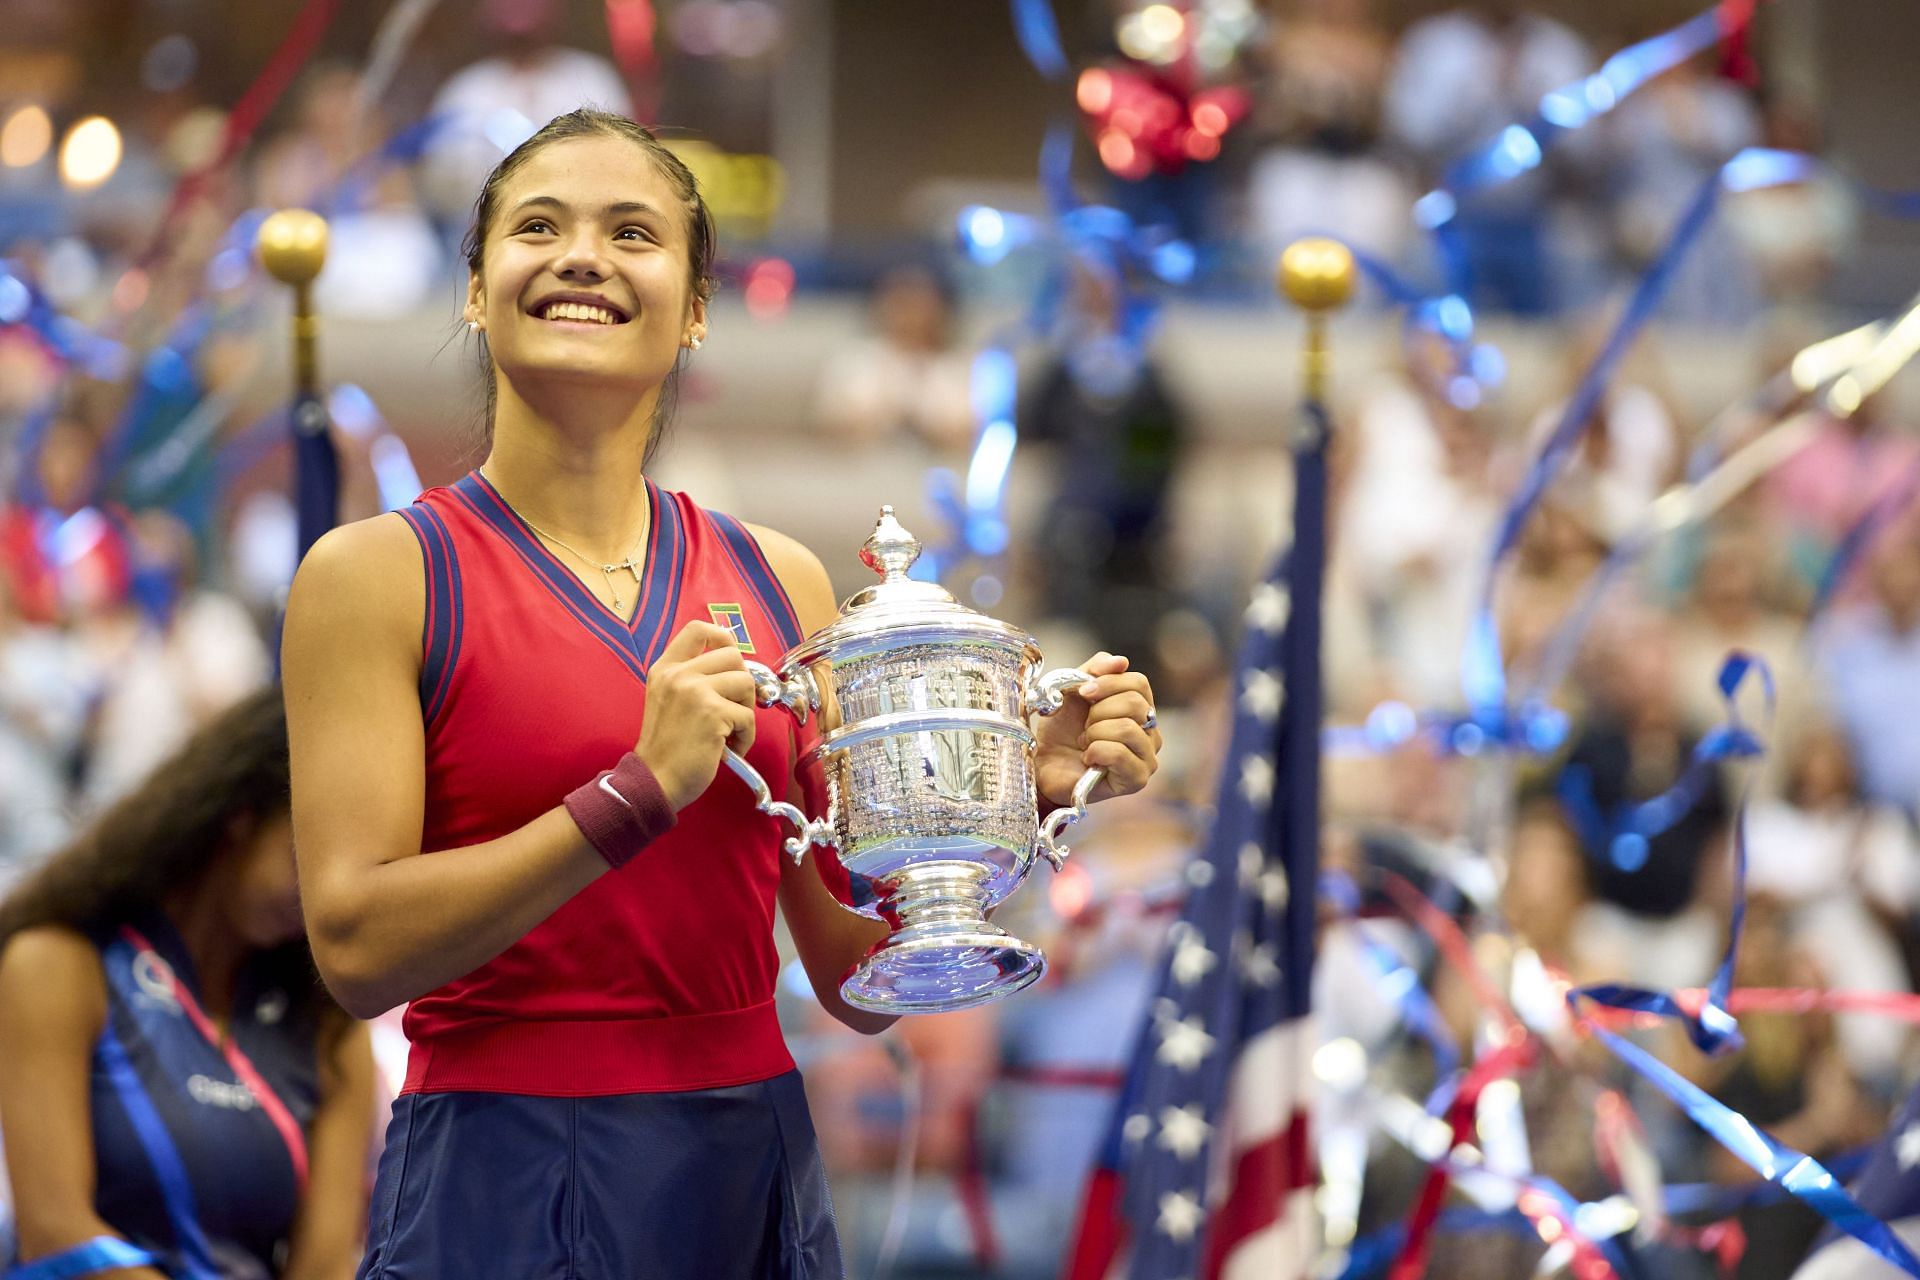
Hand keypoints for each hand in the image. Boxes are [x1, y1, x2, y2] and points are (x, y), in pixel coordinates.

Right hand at [635, 621, 757, 810]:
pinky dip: (746, 737)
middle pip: (733, 655)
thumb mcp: (667, 701)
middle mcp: (678, 674)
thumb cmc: (667, 749)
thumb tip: (737, 668)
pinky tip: (729, 750)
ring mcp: (694, 691)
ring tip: (731, 732)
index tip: (731, 662)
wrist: (654, 781)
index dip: (723, 638)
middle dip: (743, 684)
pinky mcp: (712, 712)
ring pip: (746, 683)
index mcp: (666, 669)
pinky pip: (748, 717)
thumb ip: (692, 680)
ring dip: (746, 711)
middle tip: (733, 710)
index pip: (698, 629)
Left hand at [1033, 652, 1160, 807]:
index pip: (1139, 683)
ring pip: (1127, 729)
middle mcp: (1150, 731)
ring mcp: (1147, 757)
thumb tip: (1121, 661)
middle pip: (1135, 704)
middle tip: (1084, 726)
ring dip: (1095, 733)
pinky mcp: (1137, 780)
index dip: (1108, 683)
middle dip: (1098, 712)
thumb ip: (1094, 670)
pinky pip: (1120, 755)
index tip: (1083, 693)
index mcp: (1140, 707)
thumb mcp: (1073, 691)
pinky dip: (1096, 752)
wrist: (1044, 764)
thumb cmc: (1062, 730)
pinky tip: (1088, 759)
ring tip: (1085, 743)